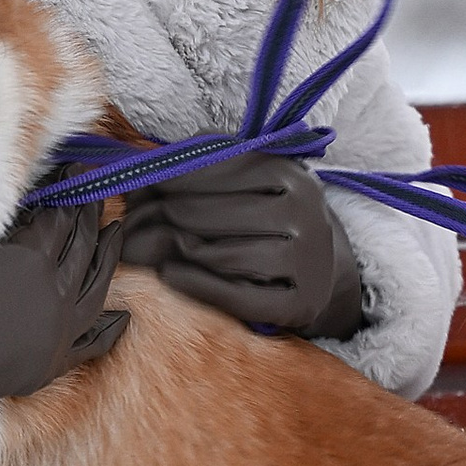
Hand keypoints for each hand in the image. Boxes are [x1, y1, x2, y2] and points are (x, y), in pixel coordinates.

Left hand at [119, 152, 363, 339]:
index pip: (222, 169)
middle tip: (152, 217)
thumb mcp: (249, 179)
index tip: (148, 179)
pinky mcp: (301, 303)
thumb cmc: (268, 217)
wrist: (320, 269)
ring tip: (169, 243)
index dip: (177, 174)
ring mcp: (308, 261)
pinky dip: (197, 285)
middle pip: (215, 215)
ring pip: (224, 256)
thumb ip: (204, 162)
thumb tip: (145, 162)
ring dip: (186, 250)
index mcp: (293, 176)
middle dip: (173, 214)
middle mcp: (307, 214)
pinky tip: (168, 274)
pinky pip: (238, 297)